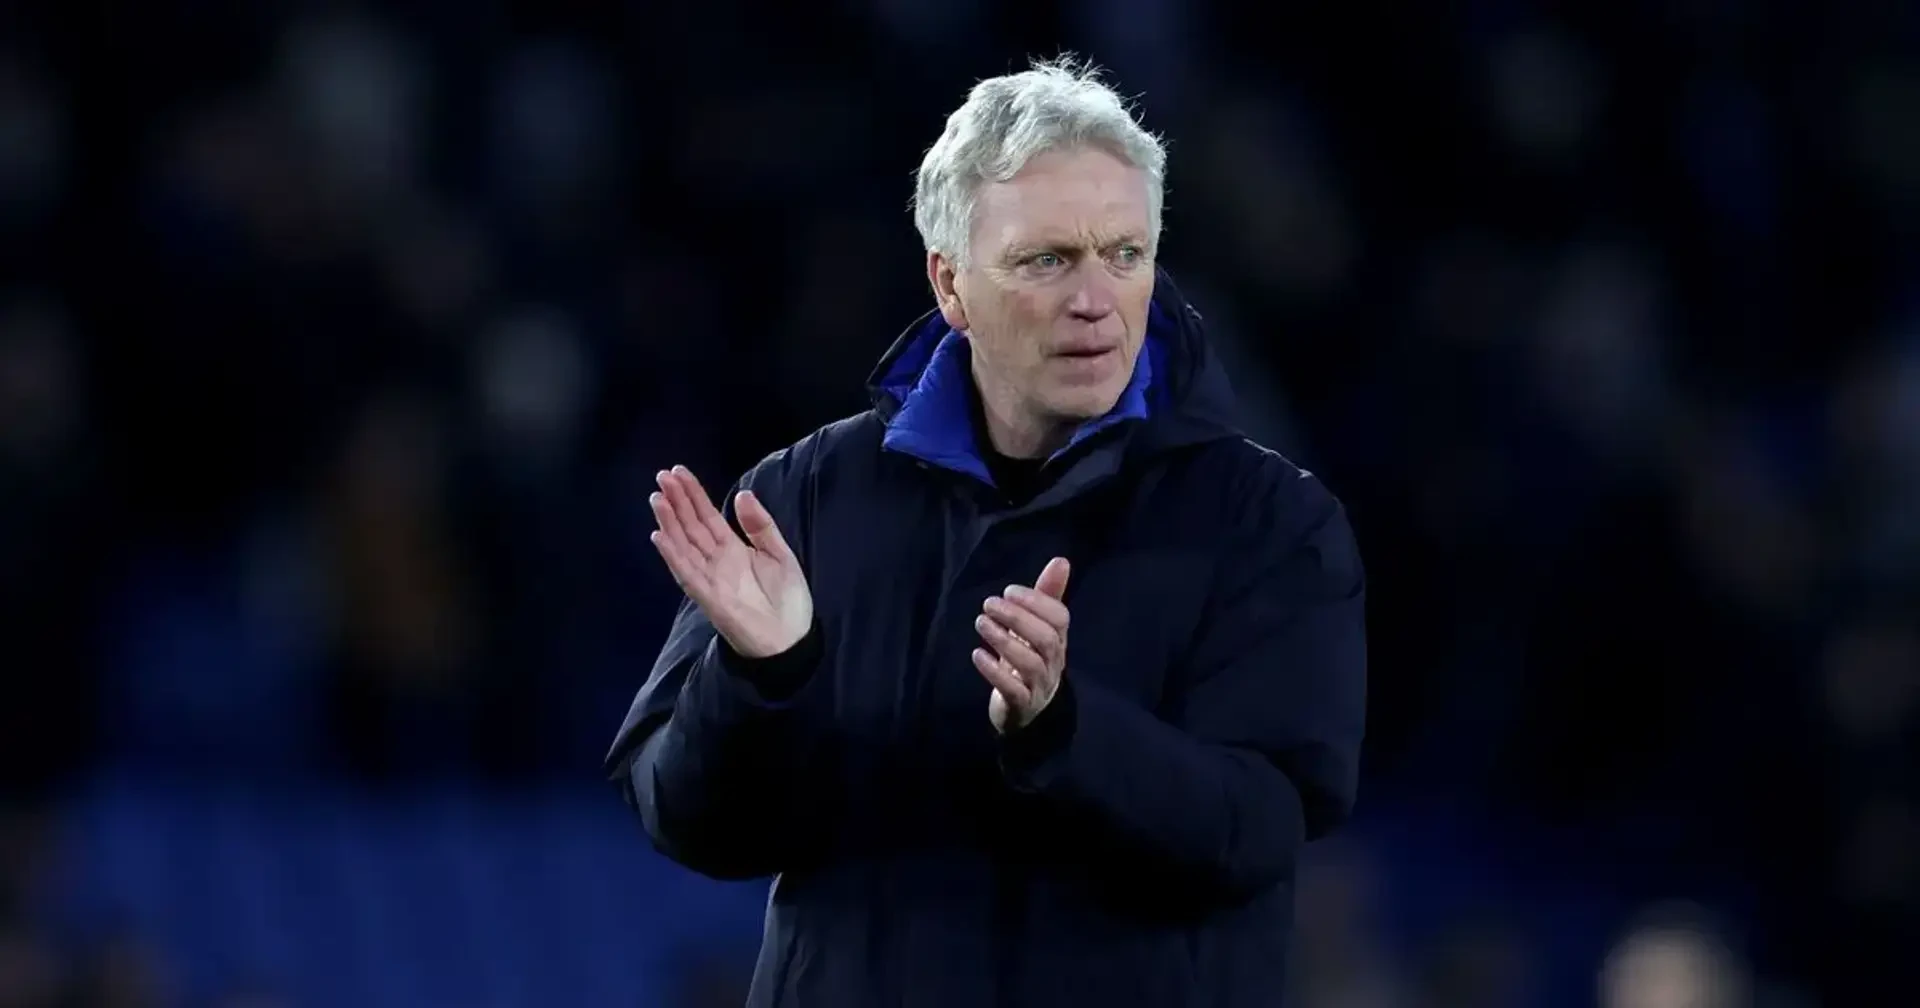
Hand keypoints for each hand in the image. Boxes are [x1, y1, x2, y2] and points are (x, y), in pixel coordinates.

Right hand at [649, 465, 812, 658]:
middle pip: (691, 526)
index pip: (707, 516)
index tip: (678, 472)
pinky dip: (673, 555)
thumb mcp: (779, 554)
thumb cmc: (787, 598)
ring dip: (669, 522)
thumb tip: (742, 493)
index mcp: (733, 549)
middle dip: (677, 501)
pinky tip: (660, 536)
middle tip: (662, 476)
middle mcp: (716, 560)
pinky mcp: (708, 596)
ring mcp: (709, 577)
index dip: (693, 495)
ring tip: (657, 498)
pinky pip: (686, 573)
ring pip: (684, 545)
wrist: (791, 638)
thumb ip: (760, 526)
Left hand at [974, 557, 1071, 733]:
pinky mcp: (1020, 705)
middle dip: (1017, 618)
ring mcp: (1039, 686)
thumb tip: (1061, 561)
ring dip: (1003, 640)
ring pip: (1030, 663)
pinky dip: (994, 671)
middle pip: (1046, 639)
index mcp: (1059, 641)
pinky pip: (1012, 690)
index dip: (1036, 602)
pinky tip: (977, 655)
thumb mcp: (1037, 628)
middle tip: (988, 604)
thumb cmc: (1030, 660)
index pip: (1059, 618)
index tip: (1009, 591)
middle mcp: (1053, 663)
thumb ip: (1046, 596)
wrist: (1026, 712)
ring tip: (980, 623)